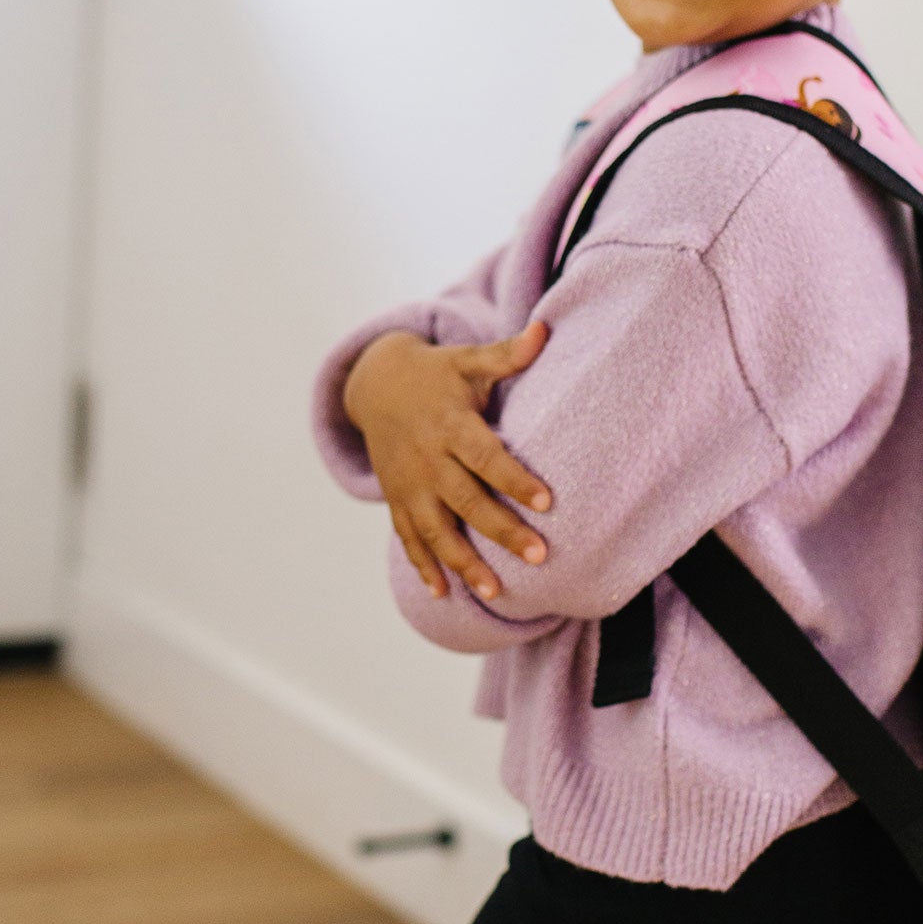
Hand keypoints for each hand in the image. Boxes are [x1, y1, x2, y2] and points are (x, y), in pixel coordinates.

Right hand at [342, 325, 551, 601]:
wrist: (375, 384)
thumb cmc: (438, 374)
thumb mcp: (468, 360)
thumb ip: (507, 354)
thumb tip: (543, 330)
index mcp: (450, 426)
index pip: (487, 457)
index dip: (515, 480)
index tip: (547, 501)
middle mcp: (428, 460)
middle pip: (467, 501)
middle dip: (502, 531)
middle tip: (539, 556)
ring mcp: (410, 484)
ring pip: (437, 529)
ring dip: (464, 563)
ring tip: (496, 592)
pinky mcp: (398, 499)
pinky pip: (409, 537)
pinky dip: (423, 565)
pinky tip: (443, 594)